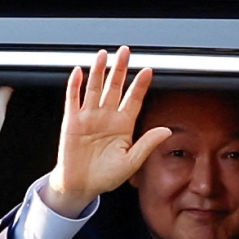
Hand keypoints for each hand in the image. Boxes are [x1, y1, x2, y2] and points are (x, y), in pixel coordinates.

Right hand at [42, 46, 171, 217]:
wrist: (81, 186)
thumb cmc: (105, 176)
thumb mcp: (131, 162)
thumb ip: (147, 144)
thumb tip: (166, 131)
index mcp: (123, 126)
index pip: (133, 100)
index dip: (140, 85)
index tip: (148, 71)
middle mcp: (107, 117)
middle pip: (115, 87)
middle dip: (120, 69)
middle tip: (125, 52)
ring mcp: (89, 117)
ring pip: (95, 89)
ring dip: (99, 71)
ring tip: (104, 55)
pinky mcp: (72, 122)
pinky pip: (73, 100)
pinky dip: (75, 86)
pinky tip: (79, 72)